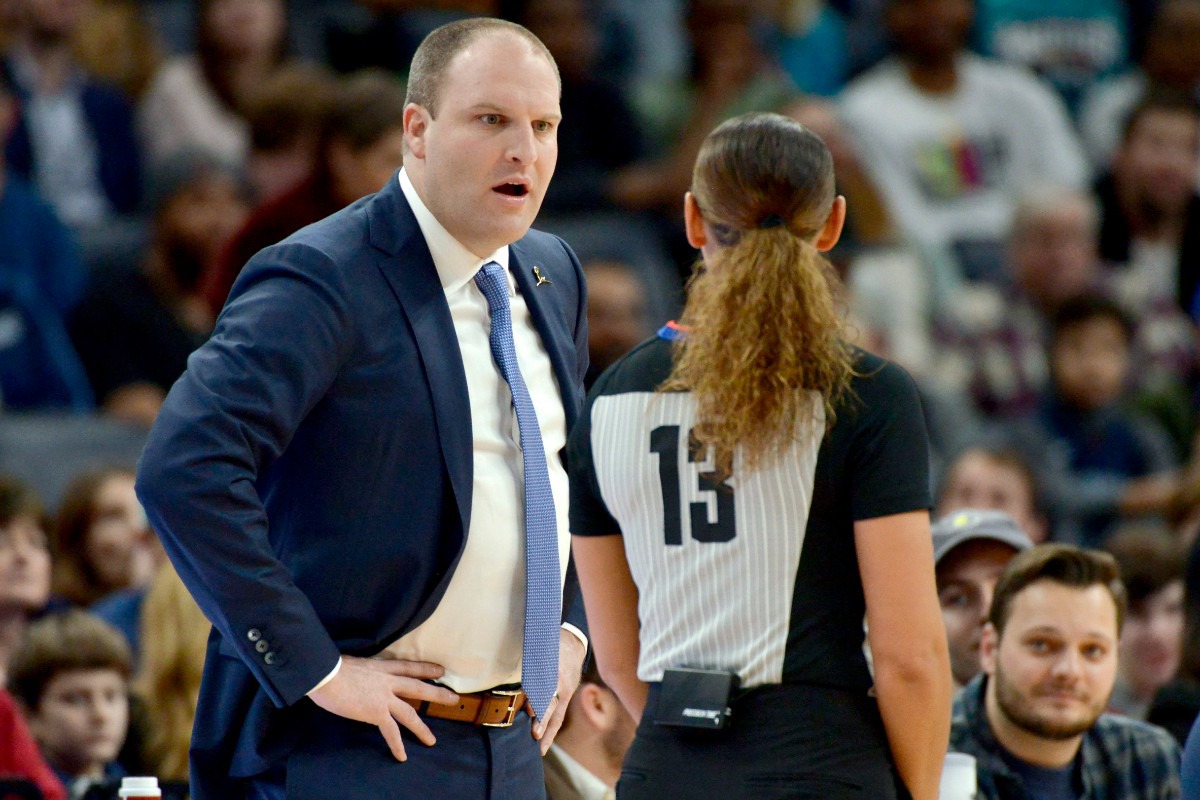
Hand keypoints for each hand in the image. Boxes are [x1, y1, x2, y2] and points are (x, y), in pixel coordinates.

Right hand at [308, 656, 457, 761]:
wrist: (326, 672)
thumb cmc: (330, 666)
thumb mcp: (351, 663)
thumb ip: (359, 671)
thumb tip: (353, 676)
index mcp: (381, 667)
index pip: (408, 666)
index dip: (425, 668)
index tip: (440, 669)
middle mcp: (387, 681)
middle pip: (418, 687)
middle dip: (437, 693)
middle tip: (454, 698)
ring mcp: (384, 697)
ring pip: (410, 714)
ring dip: (422, 728)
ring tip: (432, 740)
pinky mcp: (376, 712)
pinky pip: (391, 731)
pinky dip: (397, 745)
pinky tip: (402, 756)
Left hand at [530, 629, 585, 753]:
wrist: (574, 643)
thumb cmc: (551, 644)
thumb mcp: (540, 646)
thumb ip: (530, 660)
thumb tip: (512, 672)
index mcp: (554, 667)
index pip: (546, 687)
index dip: (538, 700)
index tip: (530, 710)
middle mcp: (561, 682)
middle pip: (552, 703)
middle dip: (543, 719)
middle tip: (535, 733)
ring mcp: (566, 691)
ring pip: (557, 714)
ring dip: (547, 730)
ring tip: (540, 746)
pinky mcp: (567, 696)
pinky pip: (559, 716)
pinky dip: (551, 729)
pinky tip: (543, 744)